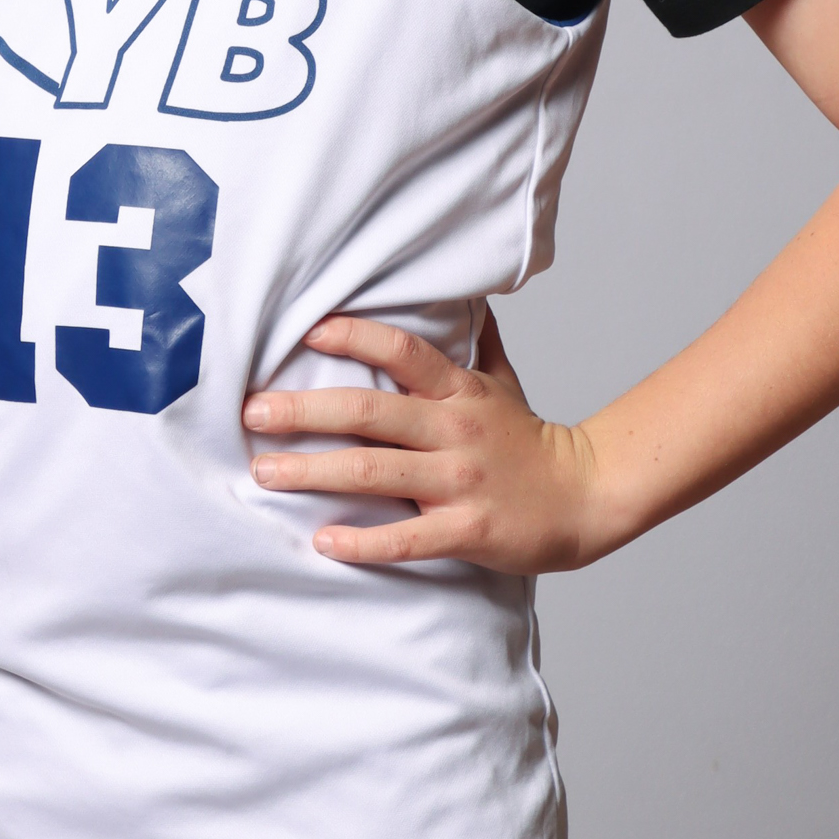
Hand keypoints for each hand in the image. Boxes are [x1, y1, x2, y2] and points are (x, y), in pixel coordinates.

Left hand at [242, 309, 612, 572]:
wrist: (586, 497)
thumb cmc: (531, 441)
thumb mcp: (503, 383)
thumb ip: (476, 343)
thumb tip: (466, 296)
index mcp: (458, 392)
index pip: (401, 351)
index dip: (353, 336)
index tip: (305, 332)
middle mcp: (454, 430)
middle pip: (368, 412)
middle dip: (303, 410)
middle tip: (252, 412)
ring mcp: (460, 481)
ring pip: (374, 472)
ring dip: (312, 471)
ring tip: (264, 472)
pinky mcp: (467, 529)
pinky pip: (406, 538)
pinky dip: (362, 542)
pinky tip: (323, 540)